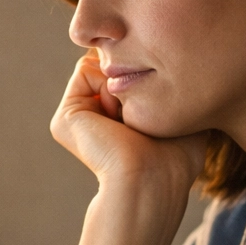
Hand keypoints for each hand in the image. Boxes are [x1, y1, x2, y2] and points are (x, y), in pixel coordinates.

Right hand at [50, 53, 206, 193]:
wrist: (152, 178)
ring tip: (128, 121)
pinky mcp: (66, 117)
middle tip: (142, 116)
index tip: (160, 106)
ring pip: (99, 66)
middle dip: (133, 79)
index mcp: (118, 124)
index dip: (148, 76)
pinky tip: (115, 118)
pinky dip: (107, 86)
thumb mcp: (179, 114)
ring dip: (121, 86)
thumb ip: (170, 89)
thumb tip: (165, 66)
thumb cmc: (176, 156)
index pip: (130, 76)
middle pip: (113, 68)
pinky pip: (84, 70)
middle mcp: (96, 121)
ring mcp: (79, 119)